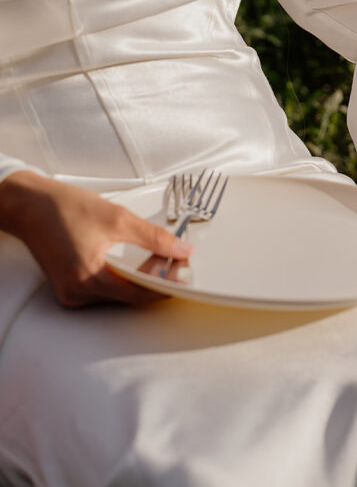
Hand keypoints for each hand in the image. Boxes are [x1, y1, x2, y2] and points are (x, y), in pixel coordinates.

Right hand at [0, 170, 193, 306]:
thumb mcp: (118, 218)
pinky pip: (107, 288)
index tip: (185, 273)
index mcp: (87, 279)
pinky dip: (125, 277)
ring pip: (120, 293)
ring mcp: (72, 292)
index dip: (167, 284)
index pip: (139, 295)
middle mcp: (77, 293)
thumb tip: (182, 250)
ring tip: (160, 256)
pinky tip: (138, 261)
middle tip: (177, 259)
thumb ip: (154, 237)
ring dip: (142, 277)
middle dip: (157, 279)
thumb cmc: (64, 208)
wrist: (29, 203)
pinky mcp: (70, 286)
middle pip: (131, 296)